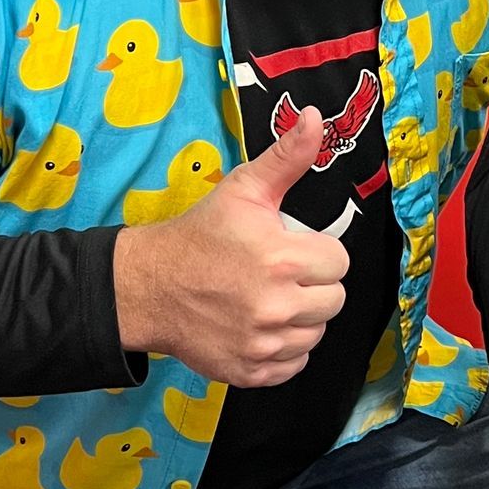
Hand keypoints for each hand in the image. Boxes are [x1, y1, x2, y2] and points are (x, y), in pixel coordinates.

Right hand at [110, 107, 348, 386]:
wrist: (150, 286)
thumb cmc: (200, 234)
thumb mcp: (244, 189)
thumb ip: (287, 157)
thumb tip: (312, 117)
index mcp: (280, 259)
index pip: (339, 262)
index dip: (319, 253)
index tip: (293, 249)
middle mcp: (275, 306)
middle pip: (333, 300)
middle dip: (314, 285)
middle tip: (281, 274)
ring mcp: (262, 344)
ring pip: (316, 334)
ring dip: (301, 319)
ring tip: (270, 299)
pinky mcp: (249, 371)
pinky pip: (294, 365)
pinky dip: (283, 350)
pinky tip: (261, 327)